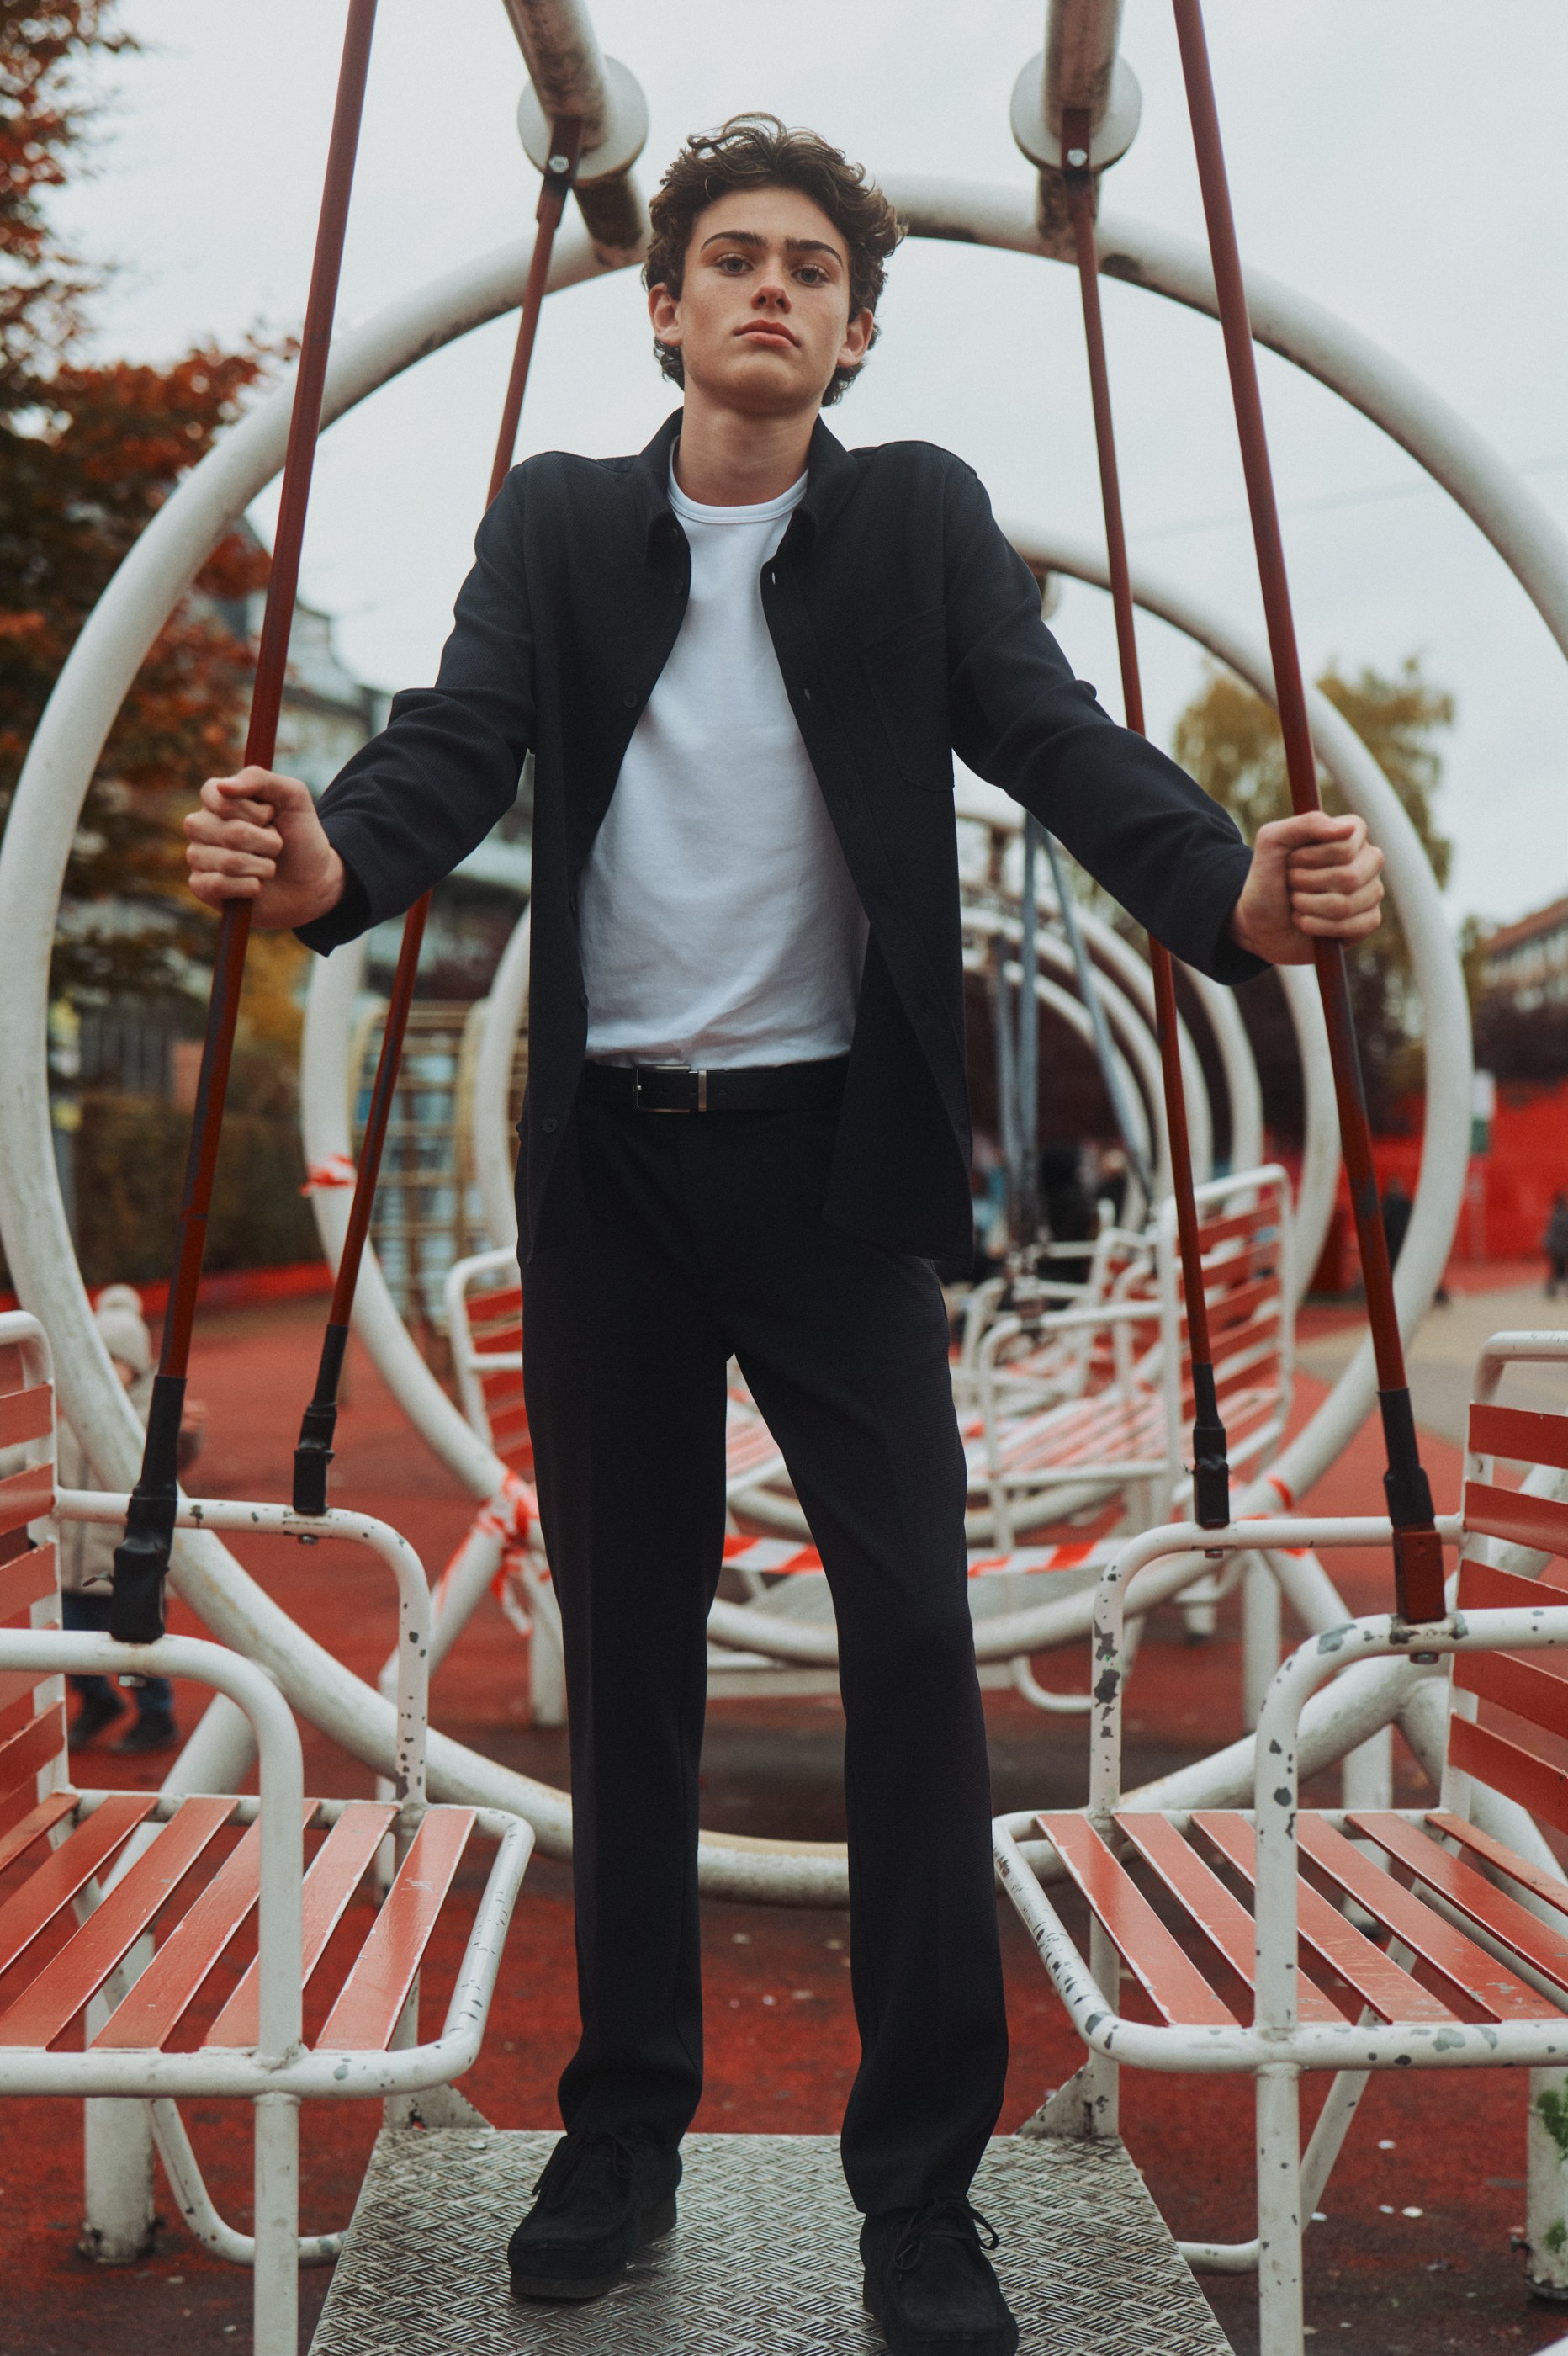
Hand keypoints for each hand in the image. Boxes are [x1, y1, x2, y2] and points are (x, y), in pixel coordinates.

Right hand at [184, 766, 344, 928]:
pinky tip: (258, 886)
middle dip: (267, 843)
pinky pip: (216, 885)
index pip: (217, 796)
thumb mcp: (293, 797)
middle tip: (276, 845)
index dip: (253, 812)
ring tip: (270, 867)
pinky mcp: (201, 886)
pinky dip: (249, 887)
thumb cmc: (299, 836)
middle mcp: (201, 825)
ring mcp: (198, 855)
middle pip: (230, 833)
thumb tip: (223, 787)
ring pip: (228, 862)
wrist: (312, 882)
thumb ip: (260, 779)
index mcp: (218, 798)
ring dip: (263, 867)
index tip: (270, 816)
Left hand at [1227, 810, 1384, 965]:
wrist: (1259, 921)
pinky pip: (1353, 927)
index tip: (1291, 860)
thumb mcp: (1272, 842)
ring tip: (1295, 902)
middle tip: (1291, 883)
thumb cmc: (1268, 877)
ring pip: (1346, 905)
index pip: (1345, 846)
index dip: (1310, 857)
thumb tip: (1348, 828)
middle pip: (1348, 877)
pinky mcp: (1369, 920)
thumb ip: (1306, 824)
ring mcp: (1372, 890)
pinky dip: (1317, 926)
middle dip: (1306, 884)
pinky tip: (1305, 921)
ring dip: (1307, 906)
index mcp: (1351, 832)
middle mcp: (1368, 859)